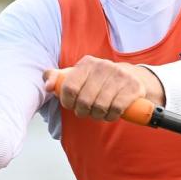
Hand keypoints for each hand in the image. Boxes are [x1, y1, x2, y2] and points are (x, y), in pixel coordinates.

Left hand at [47, 56, 163, 121]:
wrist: (132, 77)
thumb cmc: (98, 80)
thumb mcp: (77, 76)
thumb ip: (57, 79)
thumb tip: (47, 86)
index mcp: (87, 63)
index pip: (69, 87)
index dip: (68, 102)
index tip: (72, 106)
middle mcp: (103, 66)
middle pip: (85, 100)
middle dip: (83, 111)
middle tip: (86, 112)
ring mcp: (120, 75)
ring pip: (100, 106)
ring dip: (97, 115)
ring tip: (99, 113)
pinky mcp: (133, 87)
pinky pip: (116, 108)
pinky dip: (111, 116)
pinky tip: (110, 114)